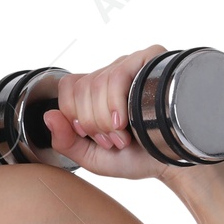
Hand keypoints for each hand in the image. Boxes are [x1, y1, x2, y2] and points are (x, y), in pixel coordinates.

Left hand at [43, 45, 172, 181]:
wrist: (174, 162)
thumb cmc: (137, 157)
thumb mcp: (92, 157)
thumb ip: (65, 142)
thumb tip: (48, 116)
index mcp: (95, 92)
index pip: (68, 87)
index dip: (74, 115)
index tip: (93, 136)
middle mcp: (112, 74)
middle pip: (82, 87)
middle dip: (92, 123)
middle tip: (113, 139)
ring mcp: (131, 65)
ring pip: (98, 82)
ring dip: (105, 118)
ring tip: (123, 134)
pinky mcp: (151, 61)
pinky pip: (119, 73)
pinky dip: (115, 102)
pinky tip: (125, 121)